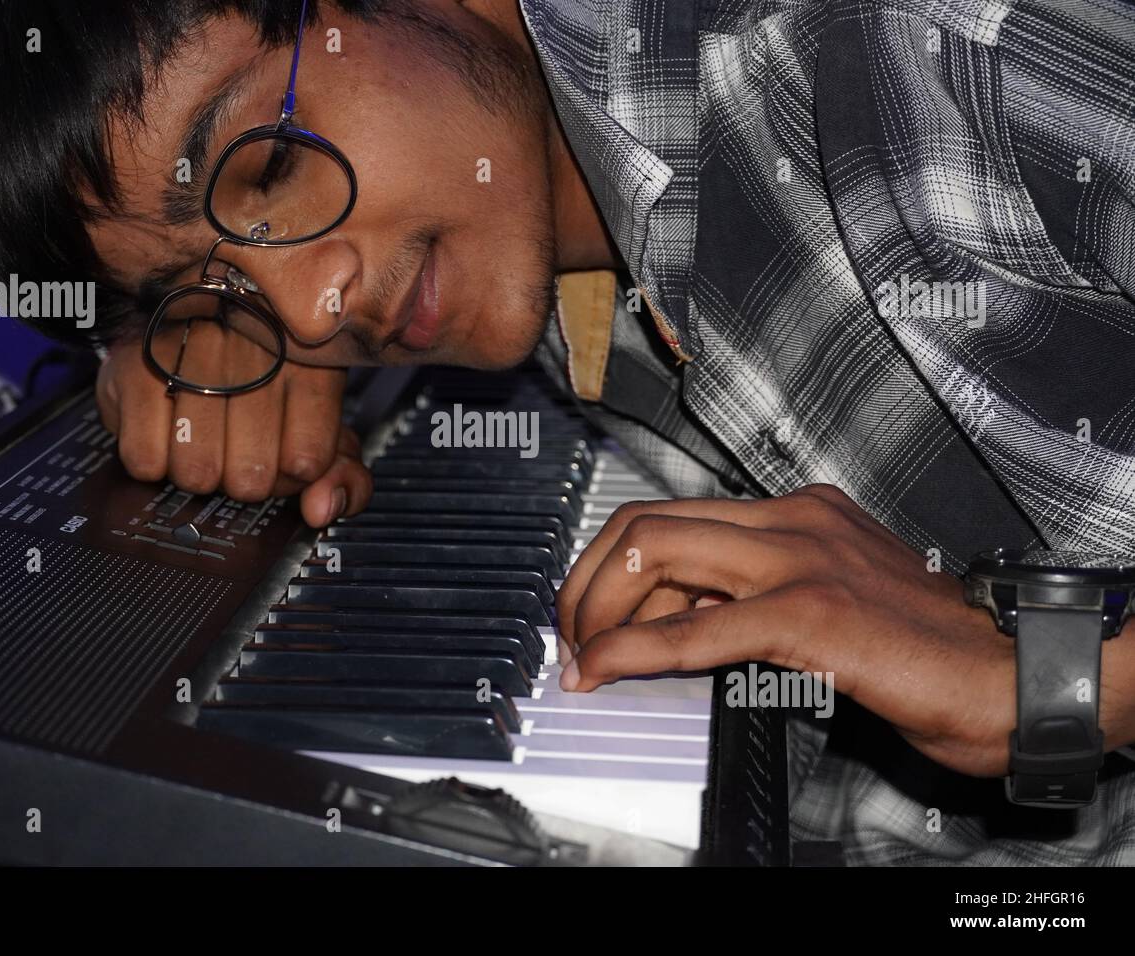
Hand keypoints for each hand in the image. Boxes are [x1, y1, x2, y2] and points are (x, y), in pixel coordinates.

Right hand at [95, 341, 371, 526]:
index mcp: (311, 365)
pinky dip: (154, 462)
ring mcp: (193, 350)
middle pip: (252, 475)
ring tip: (201, 442)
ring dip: (197, 472)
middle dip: (243, 479)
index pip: (308, 459)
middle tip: (237, 452)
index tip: (284, 463)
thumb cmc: (257, 390)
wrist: (183, 333)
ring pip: (197, 471)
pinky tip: (167, 432)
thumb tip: (322, 509)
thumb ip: (343, 478)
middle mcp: (254, 349)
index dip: (292, 479)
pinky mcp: (137, 364)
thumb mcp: (315, 432)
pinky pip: (146, 459)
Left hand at [556, 484, 1017, 775]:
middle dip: (586, 579)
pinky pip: (693, 627)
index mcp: (796, 513)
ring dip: (595, 610)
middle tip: (567, 632)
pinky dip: (631, 651)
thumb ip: (759, 595)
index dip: (612, 565)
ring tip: (577, 657)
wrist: (1014, 672)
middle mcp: (791, 520)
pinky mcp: (810, 614)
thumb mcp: (832, 600)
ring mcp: (800, 560)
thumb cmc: (929, 647)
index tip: (590, 611)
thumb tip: (680, 618)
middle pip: (646, 524)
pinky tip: (604, 671)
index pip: (674, 517)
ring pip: (656, 555)